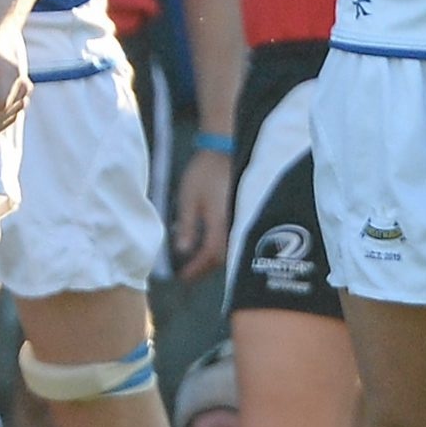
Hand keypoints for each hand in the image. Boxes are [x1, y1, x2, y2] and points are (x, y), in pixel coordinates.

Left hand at [169, 140, 229, 280]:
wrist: (225, 149)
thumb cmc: (204, 171)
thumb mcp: (188, 198)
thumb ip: (187, 226)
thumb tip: (182, 250)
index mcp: (221, 222)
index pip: (209, 255)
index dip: (195, 269)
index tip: (181, 277)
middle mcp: (235, 224)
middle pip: (223, 257)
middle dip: (205, 269)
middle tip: (189, 275)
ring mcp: (242, 219)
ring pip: (231, 249)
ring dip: (214, 260)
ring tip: (198, 263)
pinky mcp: (244, 213)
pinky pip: (235, 238)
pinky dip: (222, 247)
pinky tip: (212, 247)